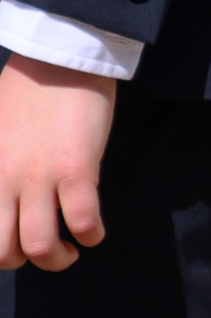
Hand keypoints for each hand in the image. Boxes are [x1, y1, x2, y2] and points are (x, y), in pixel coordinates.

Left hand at [0, 54, 115, 271]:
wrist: (60, 56)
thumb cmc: (27, 88)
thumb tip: (8, 191)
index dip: (2, 249)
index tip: (17, 240)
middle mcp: (6, 179)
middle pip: (6, 252)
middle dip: (25, 261)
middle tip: (44, 247)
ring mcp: (41, 177)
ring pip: (41, 247)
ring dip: (59, 259)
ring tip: (71, 247)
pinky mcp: (77, 169)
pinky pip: (84, 222)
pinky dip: (92, 235)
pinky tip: (94, 229)